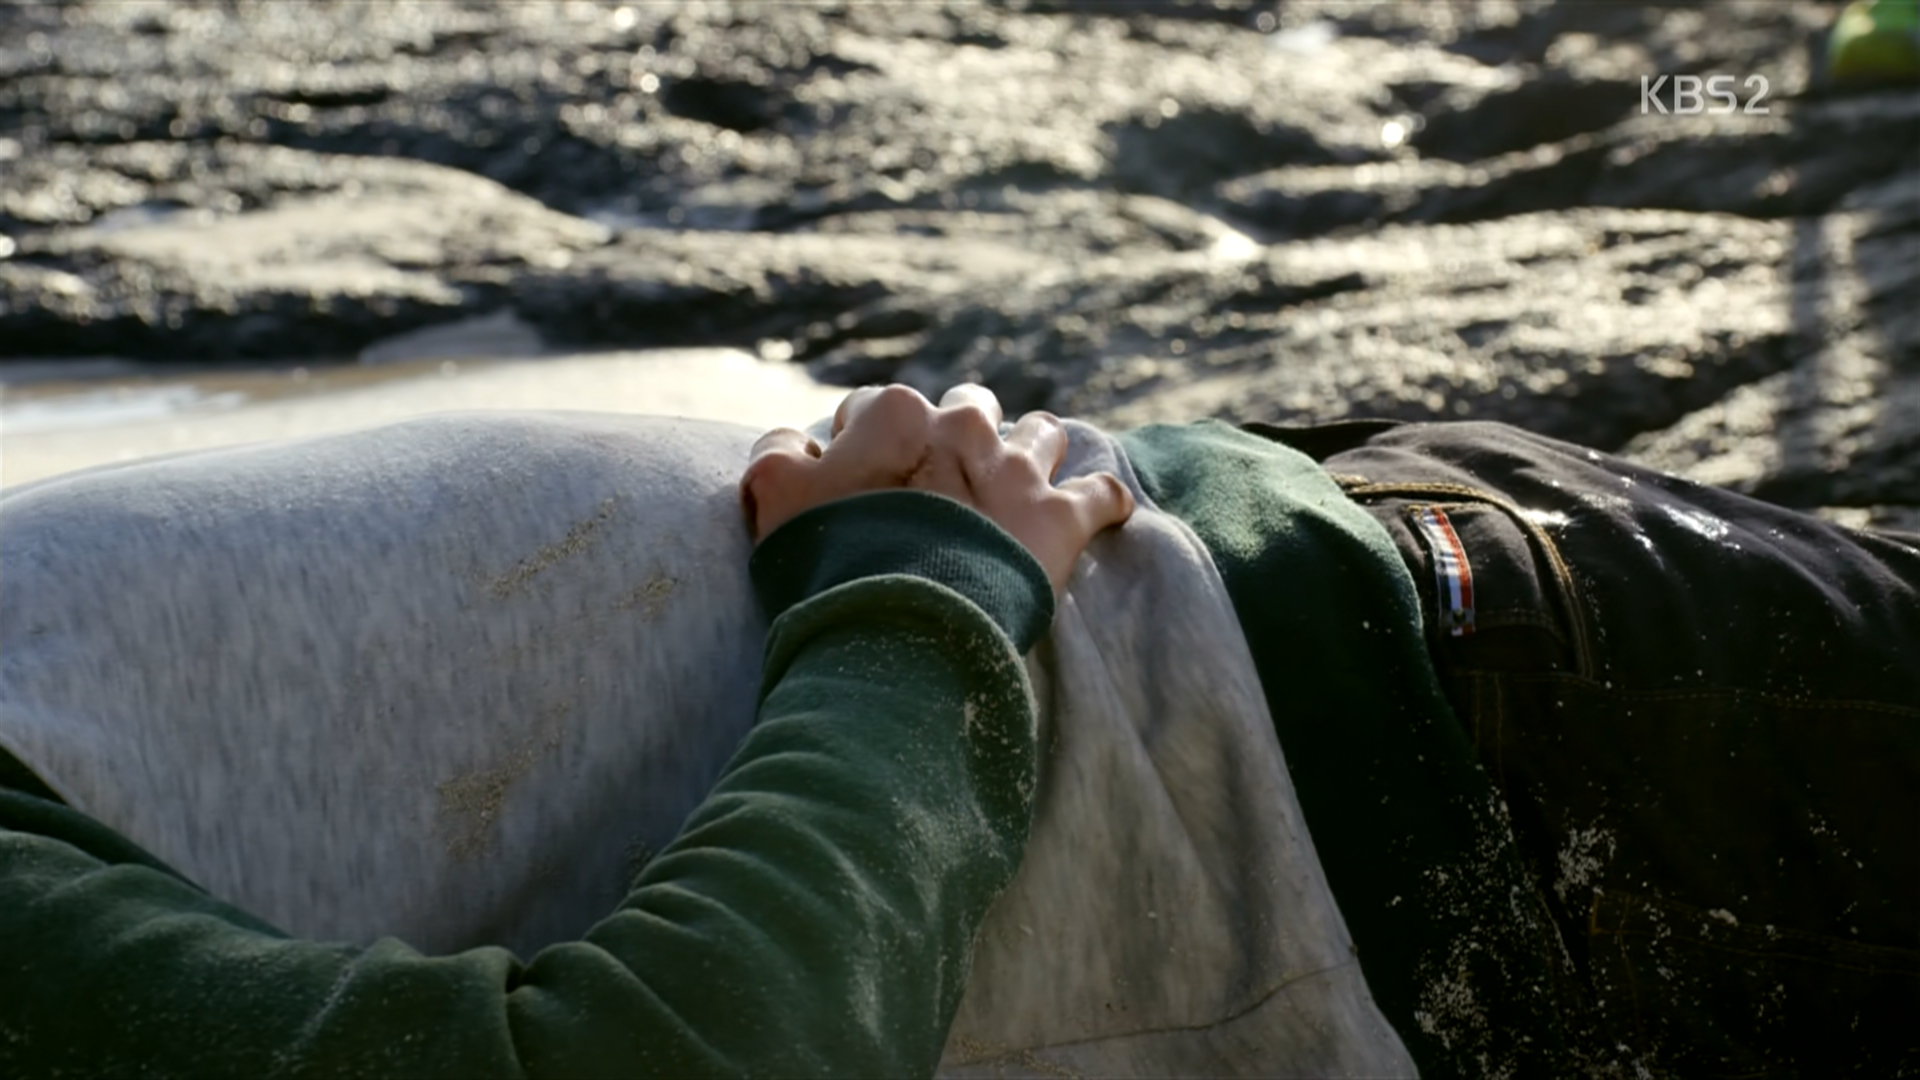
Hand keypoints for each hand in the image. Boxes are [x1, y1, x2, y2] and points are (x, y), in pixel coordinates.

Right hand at [740, 384, 1134, 591]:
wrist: (901, 627)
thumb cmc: (830, 564)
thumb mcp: (772, 497)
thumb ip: (777, 452)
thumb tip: (798, 440)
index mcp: (894, 414)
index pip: (876, 409)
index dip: (866, 444)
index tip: (866, 484)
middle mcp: (963, 426)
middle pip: (967, 409)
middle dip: (957, 435)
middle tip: (945, 482)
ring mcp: (1018, 469)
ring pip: (1041, 433)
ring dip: (1032, 450)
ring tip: (1022, 482)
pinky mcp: (1062, 517)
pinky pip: (1102, 494)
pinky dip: (1103, 502)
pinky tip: (1103, 513)